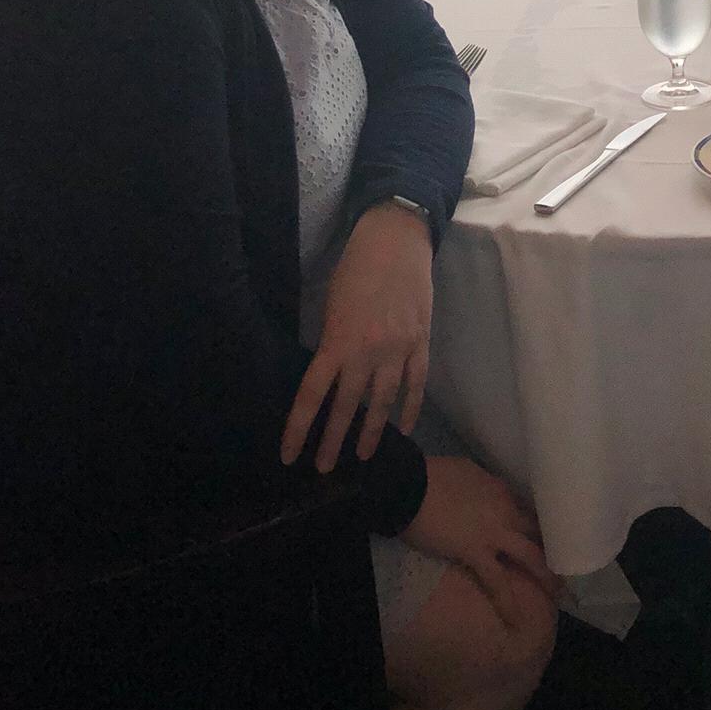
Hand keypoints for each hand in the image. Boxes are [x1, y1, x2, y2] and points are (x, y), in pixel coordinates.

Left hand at [281, 202, 433, 470]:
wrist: (397, 239)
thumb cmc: (356, 267)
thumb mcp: (332, 305)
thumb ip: (332, 342)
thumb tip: (331, 375)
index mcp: (337, 340)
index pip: (311, 396)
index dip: (298, 429)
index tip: (289, 456)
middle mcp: (366, 352)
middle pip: (346, 407)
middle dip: (333, 442)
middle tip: (324, 469)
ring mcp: (398, 350)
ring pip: (382, 404)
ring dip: (370, 433)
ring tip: (362, 456)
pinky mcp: (421, 343)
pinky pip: (416, 385)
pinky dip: (410, 409)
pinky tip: (404, 429)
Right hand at [403, 456, 563, 626]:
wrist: (411, 485)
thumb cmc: (434, 475)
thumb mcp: (469, 472)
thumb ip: (486, 487)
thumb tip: (491, 498)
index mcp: (503, 490)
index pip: (530, 510)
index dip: (541, 526)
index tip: (553, 538)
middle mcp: (507, 510)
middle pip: (539, 531)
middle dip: (557, 549)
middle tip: (573, 565)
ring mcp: (494, 532)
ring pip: (531, 556)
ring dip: (547, 575)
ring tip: (561, 595)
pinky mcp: (476, 552)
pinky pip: (496, 581)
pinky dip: (508, 602)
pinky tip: (517, 621)